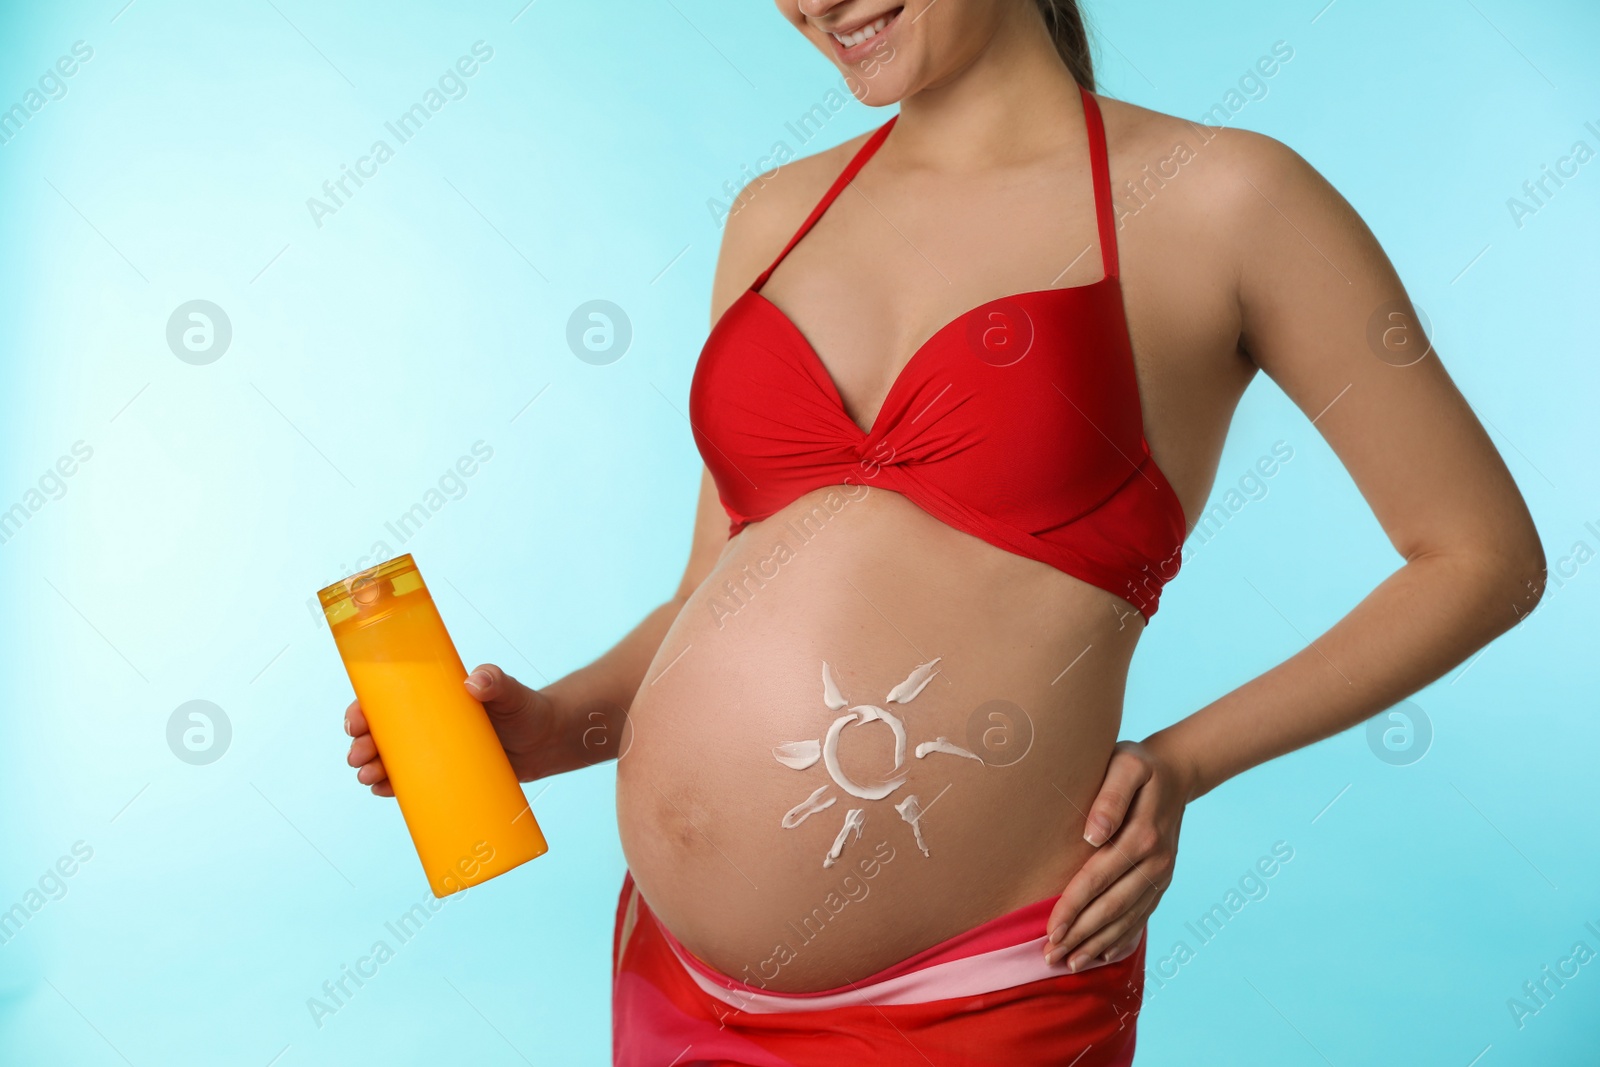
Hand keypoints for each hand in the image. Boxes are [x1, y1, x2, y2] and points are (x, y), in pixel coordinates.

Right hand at [343, 663, 561, 794]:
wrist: (548, 742)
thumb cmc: (526, 709)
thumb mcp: (509, 691)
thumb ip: (495, 680)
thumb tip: (475, 682)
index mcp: (433, 699)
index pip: (386, 701)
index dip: (363, 711)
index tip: (356, 723)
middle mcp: (428, 725)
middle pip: (382, 734)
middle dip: (362, 746)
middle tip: (361, 758)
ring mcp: (436, 752)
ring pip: (391, 761)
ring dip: (372, 770)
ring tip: (370, 779)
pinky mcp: (447, 776)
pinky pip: (411, 784)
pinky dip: (393, 788)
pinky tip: (383, 792)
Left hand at [1043, 739, 1193, 969]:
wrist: (1178, 770)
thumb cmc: (1138, 764)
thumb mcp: (1125, 765)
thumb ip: (1109, 797)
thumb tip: (1092, 834)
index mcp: (1140, 836)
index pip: (1097, 880)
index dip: (1073, 908)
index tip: (1049, 931)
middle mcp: (1154, 861)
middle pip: (1110, 907)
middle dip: (1079, 935)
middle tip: (1049, 957)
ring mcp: (1162, 874)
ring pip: (1127, 918)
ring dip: (1098, 944)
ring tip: (1071, 964)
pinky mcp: (1163, 880)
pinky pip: (1143, 915)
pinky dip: (1124, 938)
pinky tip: (1105, 955)